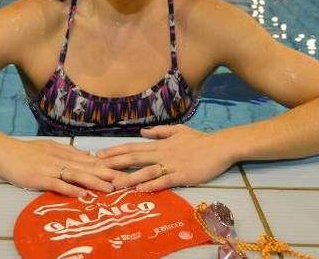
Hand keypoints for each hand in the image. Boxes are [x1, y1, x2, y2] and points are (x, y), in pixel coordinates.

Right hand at [0, 137, 125, 196]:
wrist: (2, 149)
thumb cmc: (25, 150)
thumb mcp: (49, 147)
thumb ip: (68, 152)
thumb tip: (87, 156)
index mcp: (64, 152)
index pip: (90, 159)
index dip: (108, 165)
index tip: (124, 170)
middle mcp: (60, 158)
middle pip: (88, 167)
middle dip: (108, 174)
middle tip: (125, 180)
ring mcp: (50, 168)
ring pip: (77, 174)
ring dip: (95, 182)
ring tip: (110, 188)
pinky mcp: (39, 177)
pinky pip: (57, 184)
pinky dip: (71, 189)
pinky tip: (82, 194)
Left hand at [97, 125, 235, 191]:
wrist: (220, 146)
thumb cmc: (200, 139)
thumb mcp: (178, 130)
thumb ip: (159, 132)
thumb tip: (142, 132)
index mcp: (160, 144)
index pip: (133, 147)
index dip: (116, 151)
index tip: (99, 154)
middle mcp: (162, 154)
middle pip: (135, 158)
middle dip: (115, 163)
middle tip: (98, 168)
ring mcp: (172, 164)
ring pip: (146, 171)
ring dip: (130, 177)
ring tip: (114, 184)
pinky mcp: (182, 175)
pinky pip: (164, 180)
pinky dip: (152, 184)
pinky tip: (140, 189)